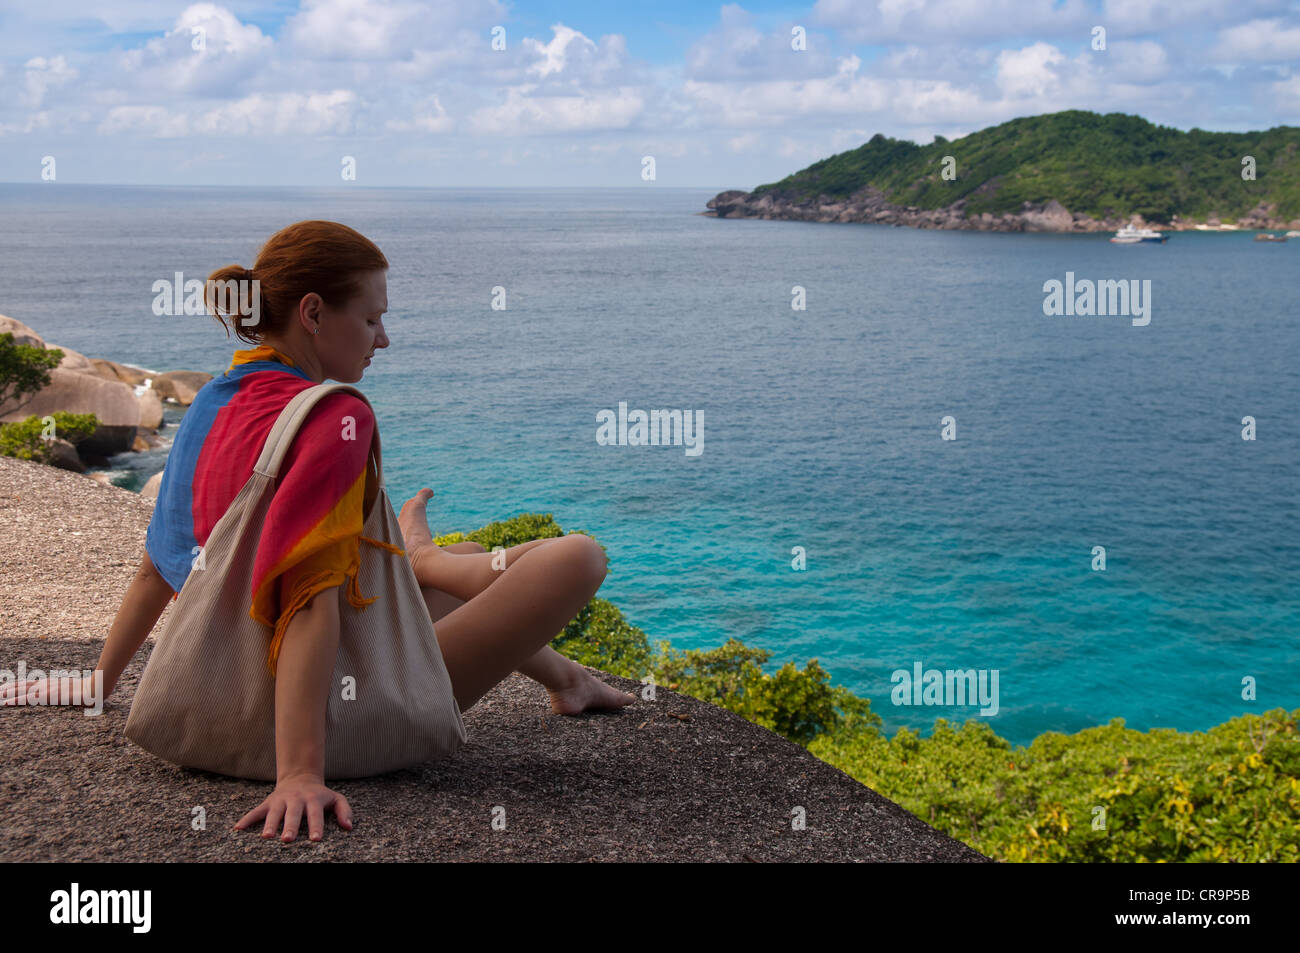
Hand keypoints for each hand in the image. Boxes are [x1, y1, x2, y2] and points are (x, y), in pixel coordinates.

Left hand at [0, 674, 98, 707]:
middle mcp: (46, 684)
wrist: (92, 689)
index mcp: (51, 683)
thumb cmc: (86, 691)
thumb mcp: (72, 690)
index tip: (7, 687)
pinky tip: (7, 703)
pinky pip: (27, 699)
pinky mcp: (47, 696)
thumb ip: (65, 690)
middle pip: (24, 685)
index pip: (30, 683)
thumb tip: (66, 694)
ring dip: (9, 693)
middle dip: (10, 688)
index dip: (18, 685)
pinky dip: (15, 700)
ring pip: (22, 691)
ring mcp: (46, 689)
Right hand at [233, 773, 353, 842]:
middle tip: (288, 839)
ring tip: (267, 836)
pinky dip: (247, 819)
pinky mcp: (268, 803)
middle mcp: (297, 800)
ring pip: (274, 812)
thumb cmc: (320, 796)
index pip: (315, 814)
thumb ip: (345, 811)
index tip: (315, 839)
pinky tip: (238, 829)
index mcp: (314, 800)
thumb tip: (348, 827)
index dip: (316, 826)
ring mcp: (281, 801)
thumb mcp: (336, 799)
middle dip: (290, 826)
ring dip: (270, 823)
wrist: (300, 777)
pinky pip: (256, 811)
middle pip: (294, 814)